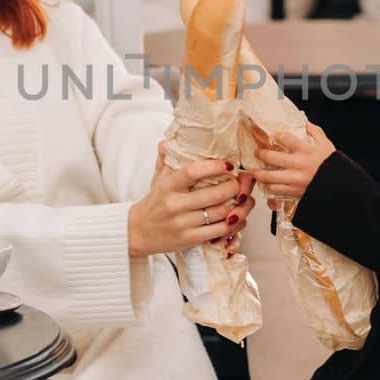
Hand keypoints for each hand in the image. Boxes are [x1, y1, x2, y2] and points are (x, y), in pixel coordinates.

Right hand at [127, 144, 255, 256]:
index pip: (192, 172)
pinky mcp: (189, 239)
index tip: (229, 164)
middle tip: (239, 182)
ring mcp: (182, 223)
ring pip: (220, 213)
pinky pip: (218, 231)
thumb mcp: (157, 179)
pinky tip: (236, 217)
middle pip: (213, 194)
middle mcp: (174, 204)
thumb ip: (165, 159)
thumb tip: (169, 141)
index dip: (214, 167)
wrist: (137, 232)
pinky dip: (232, 224)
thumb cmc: (154, 203)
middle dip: (233, 187)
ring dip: (237, 206)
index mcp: (168, 186)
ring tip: (242, 199)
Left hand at [253, 123, 335, 202]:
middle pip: (270, 157)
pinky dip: (269, 188)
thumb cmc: (334, 167)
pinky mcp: (294, 192)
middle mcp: (298, 165)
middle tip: (257, 152)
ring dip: (259, 174)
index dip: (276, 134)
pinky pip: (276, 191)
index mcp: (306, 151)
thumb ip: (315, 132)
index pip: (285, 138)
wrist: (341, 188)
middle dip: (260, 154)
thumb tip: (305, 123)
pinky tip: (267, 184)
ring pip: (269, 177)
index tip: (273, 134)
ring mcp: (294, 180)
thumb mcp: (327, 145)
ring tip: (254, 171)